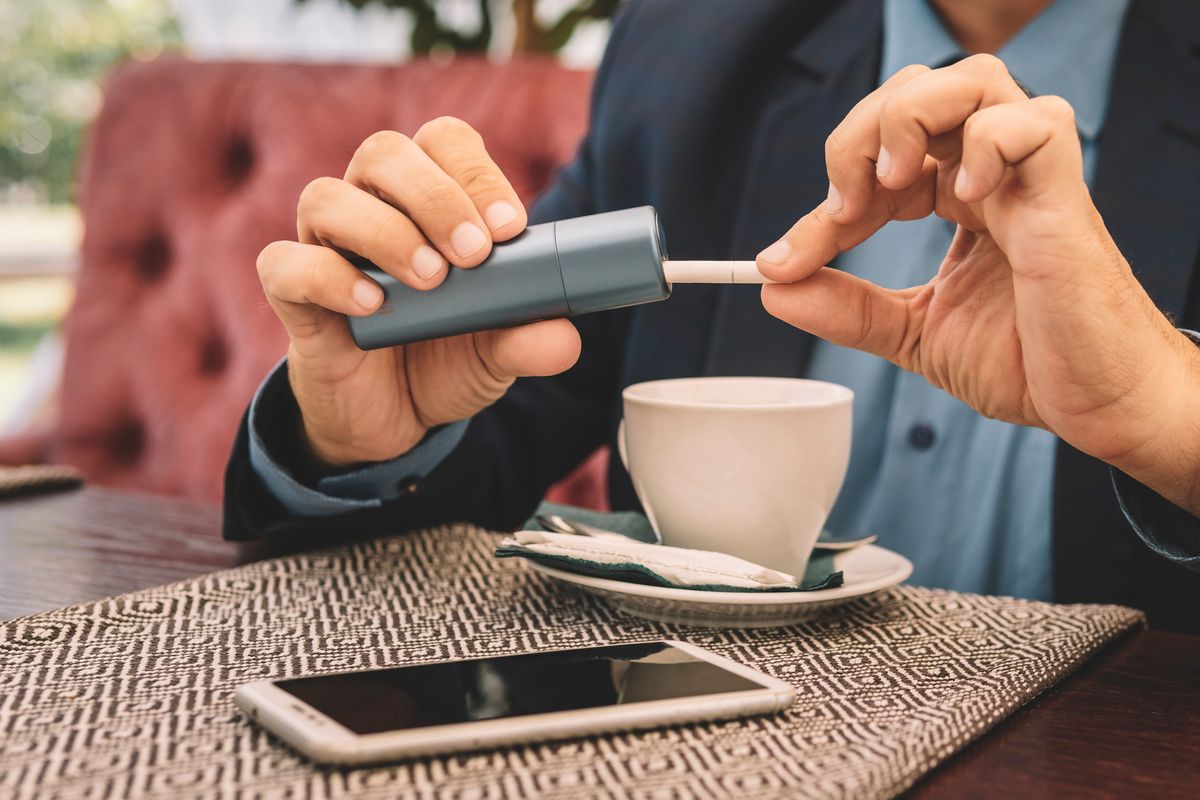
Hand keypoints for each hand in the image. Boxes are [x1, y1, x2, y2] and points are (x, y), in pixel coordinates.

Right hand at [257, 117, 580, 465]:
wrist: (391, 420)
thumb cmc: (443, 360)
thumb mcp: (497, 354)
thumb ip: (527, 339)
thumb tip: (565, 338)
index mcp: (425, 200)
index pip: (444, 143)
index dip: (475, 172)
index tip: (509, 227)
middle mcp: (369, 207)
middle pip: (384, 152)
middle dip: (435, 197)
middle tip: (474, 255)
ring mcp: (323, 247)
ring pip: (326, 196)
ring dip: (384, 232)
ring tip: (430, 282)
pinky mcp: (292, 296)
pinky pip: (286, 264)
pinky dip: (328, 278)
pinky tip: (372, 307)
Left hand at [757, 56, 1199, 511]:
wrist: (1094, 406)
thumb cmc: (1026, 363)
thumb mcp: (914, 334)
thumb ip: (848, 310)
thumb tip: (775, 289)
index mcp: (958, 197)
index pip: (879, 160)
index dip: (825, 201)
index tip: (782, 259)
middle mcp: (991, 176)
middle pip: (918, 92)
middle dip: (860, 134)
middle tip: (843, 205)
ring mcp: (1029, 180)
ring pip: (974, 81)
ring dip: (910, 117)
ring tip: (891, 183)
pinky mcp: (1064, 199)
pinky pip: (1035, 125)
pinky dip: (988, 142)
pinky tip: (963, 195)